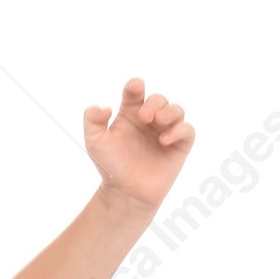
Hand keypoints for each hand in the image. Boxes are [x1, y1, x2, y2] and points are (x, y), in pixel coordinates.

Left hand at [83, 78, 193, 212]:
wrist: (125, 193)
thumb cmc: (111, 166)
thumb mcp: (94, 141)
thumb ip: (92, 120)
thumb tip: (104, 107)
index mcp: (131, 113)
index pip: (135, 91)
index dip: (136, 86)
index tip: (136, 87)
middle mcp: (150, 119)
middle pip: (158, 99)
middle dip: (154, 103)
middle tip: (145, 116)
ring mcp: (166, 131)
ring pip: (176, 110)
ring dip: (170, 111)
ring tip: (159, 121)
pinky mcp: (179, 145)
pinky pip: (187, 130)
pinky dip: (179, 130)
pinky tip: (165, 139)